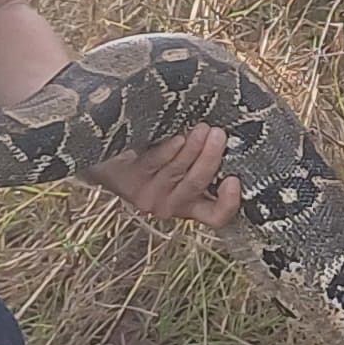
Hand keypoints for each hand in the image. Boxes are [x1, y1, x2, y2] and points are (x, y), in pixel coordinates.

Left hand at [87, 124, 242, 227]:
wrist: (109, 160)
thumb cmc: (155, 157)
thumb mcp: (183, 165)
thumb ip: (203, 160)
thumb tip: (230, 138)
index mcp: (190, 205)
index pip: (215, 216)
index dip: (228, 203)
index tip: (234, 179)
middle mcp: (170, 206)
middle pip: (196, 185)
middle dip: (210, 158)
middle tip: (218, 135)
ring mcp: (149, 196)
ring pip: (177, 171)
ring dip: (193, 147)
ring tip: (202, 128)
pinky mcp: (130, 182)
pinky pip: (154, 164)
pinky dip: (168, 150)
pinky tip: (177, 137)